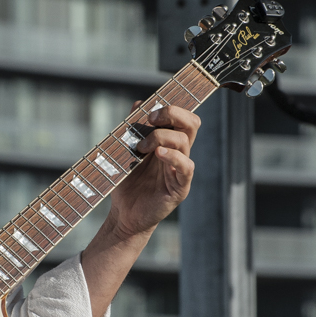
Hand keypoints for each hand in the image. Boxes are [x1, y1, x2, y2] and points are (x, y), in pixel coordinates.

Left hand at [107, 104, 199, 240]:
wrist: (124, 213)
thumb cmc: (125, 182)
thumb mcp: (124, 152)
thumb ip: (132, 129)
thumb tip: (138, 104)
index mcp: (168, 142)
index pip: (182, 118)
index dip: (172, 107)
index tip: (151, 109)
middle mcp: (178, 153)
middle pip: (191, 123)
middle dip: (173, 113)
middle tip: (151, 119)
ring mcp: (180, 170)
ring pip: (185, 142)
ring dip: (162, 137)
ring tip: (141, 147)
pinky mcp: (180, 187)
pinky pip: (186, 167)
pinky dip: (173, 156)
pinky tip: (158, 154)